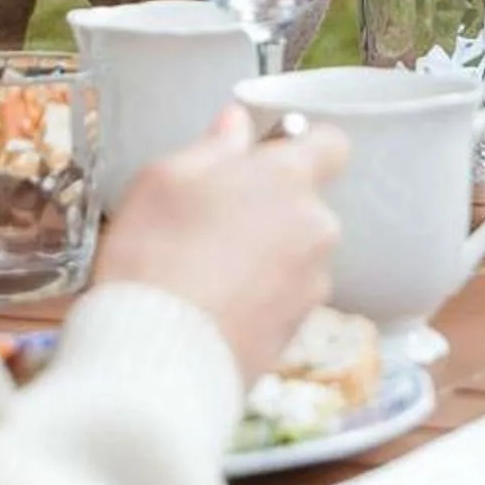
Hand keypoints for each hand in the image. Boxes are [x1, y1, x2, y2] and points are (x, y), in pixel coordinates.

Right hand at [91, 103, 347, 385]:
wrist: (158, 361)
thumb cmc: (154, 258)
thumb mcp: (163, 180)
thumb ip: (212, 146)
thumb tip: (236, 123)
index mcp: (288, 179)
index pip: (330, 143)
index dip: (301, 146)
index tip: (264, 159)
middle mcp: (315, 227)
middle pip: (304, 204)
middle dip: (268, 209)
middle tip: (211, 225)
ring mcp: (312, 282)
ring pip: (294, 253)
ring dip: (265, 256)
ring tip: (204, 274)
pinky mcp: (299, 329)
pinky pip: (284, 297)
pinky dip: (259, 297)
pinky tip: (213, 309)